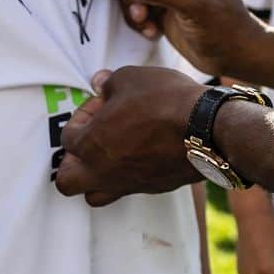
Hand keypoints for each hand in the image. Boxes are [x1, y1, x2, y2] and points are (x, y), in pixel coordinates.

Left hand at [54, 66, 206, 205]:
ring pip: (94, 195)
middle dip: (72, 162)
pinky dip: (126, 176)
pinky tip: (140, 154)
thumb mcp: (131, 77)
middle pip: (67, 181)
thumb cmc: (165, 101)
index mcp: (92, 144)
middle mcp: (104, 171)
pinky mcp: (153, 188)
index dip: (82, 116)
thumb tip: (100, 82)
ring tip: (109, 155)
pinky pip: (127, 189)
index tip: (102, 103)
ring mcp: (128, 183)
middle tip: (89, 142)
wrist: (206, 129)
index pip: (68, 137)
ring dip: (94, 178)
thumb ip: (109, 82)